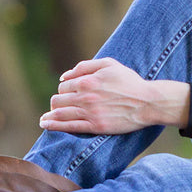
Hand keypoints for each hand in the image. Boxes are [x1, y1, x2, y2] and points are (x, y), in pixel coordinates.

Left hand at [38, 58, 188, 135]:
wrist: (147, 102)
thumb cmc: (129, 81)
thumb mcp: (109, 64)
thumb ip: (85, 66)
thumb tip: (64, 76)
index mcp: (87, 80)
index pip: (64, 86)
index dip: (64, 90)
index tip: (68, 94)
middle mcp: (85, 96)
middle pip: (58, 100)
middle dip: (57, 103)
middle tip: (59, 106)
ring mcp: (90, 112)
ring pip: (60, 113)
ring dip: (49, 116)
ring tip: (44, 119)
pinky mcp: (95, 126)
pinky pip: (69, 127)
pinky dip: (54, 126)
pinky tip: (46, 125)